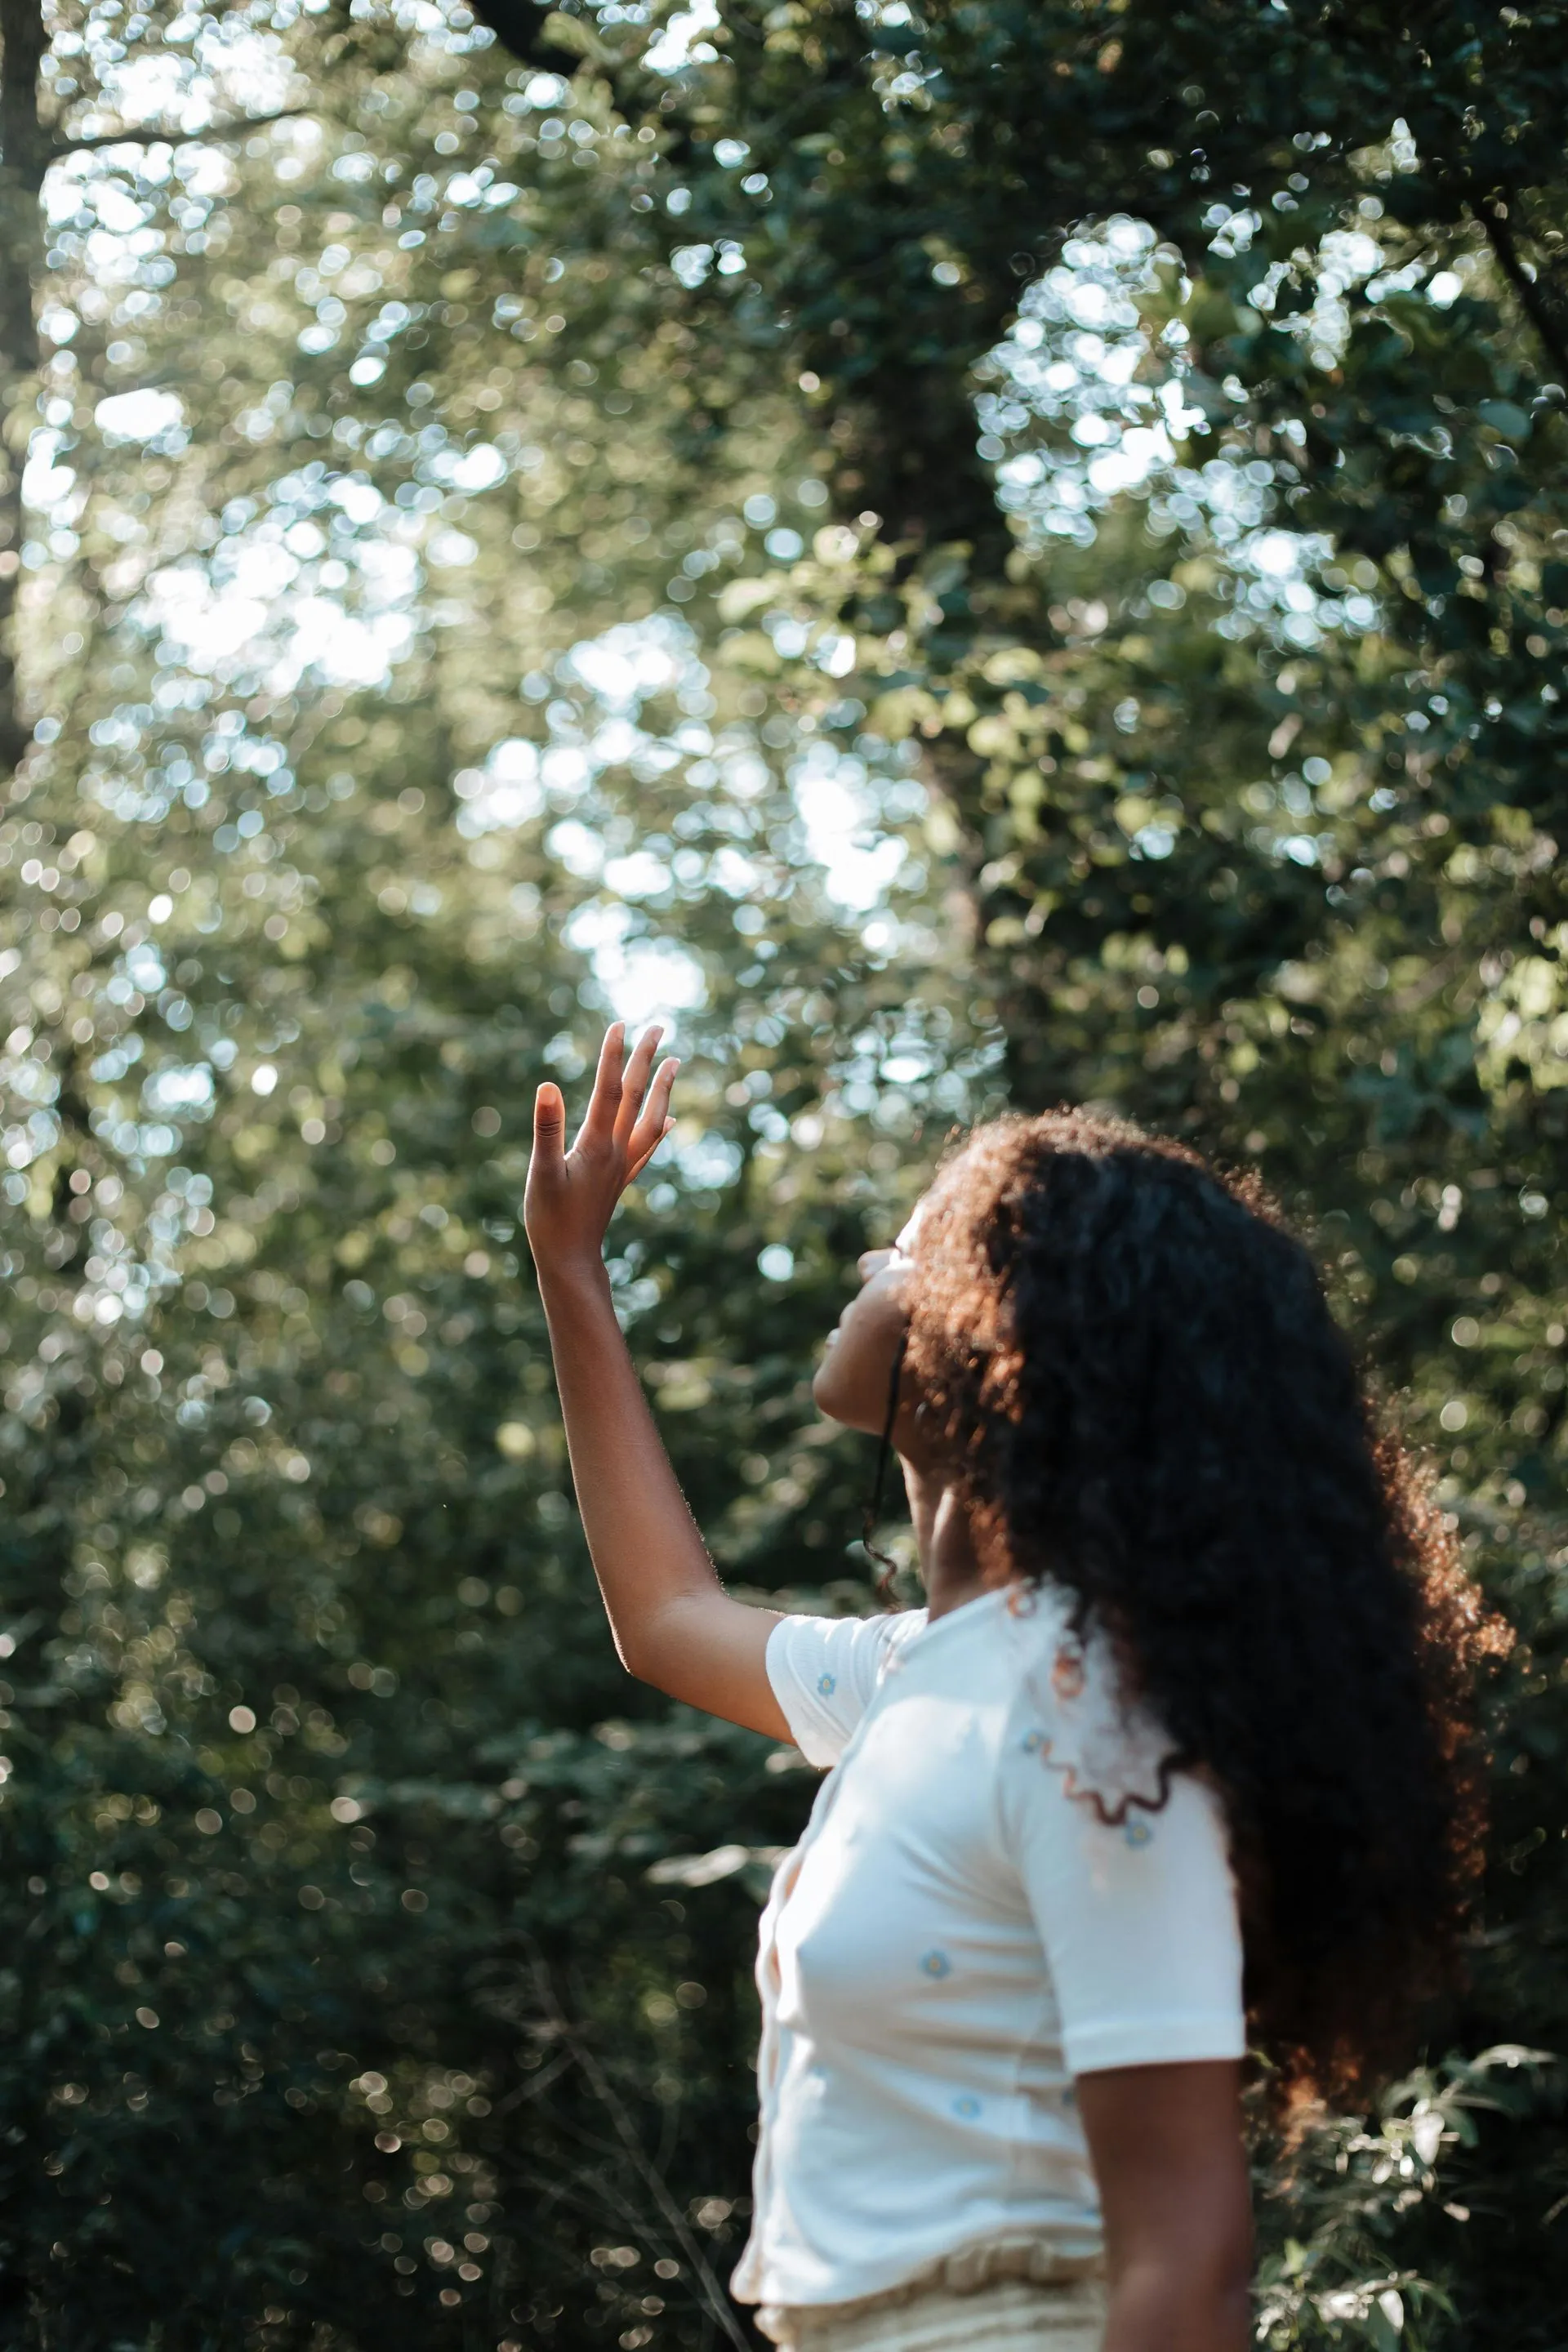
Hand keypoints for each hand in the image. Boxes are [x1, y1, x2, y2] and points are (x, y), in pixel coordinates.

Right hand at [524, 1023, 678, 1275]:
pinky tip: (667, 1122)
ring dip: (662, 1088)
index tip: (621, 1023)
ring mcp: (621, 1166)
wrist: (571, 1261)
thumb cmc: (550, 1219)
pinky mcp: (619, 1180)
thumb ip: (546, 1129)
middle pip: (636, 1096)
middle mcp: (616, 1151)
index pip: (609, 1090)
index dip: (614, 1055)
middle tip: (659, 1026)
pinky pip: (646, 1148)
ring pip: (649, 1118)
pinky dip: (659, 1129)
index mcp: (597, 1144)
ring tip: (675, 1062)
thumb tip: (548, 1086)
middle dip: (647, 1059)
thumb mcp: (541, 1172)